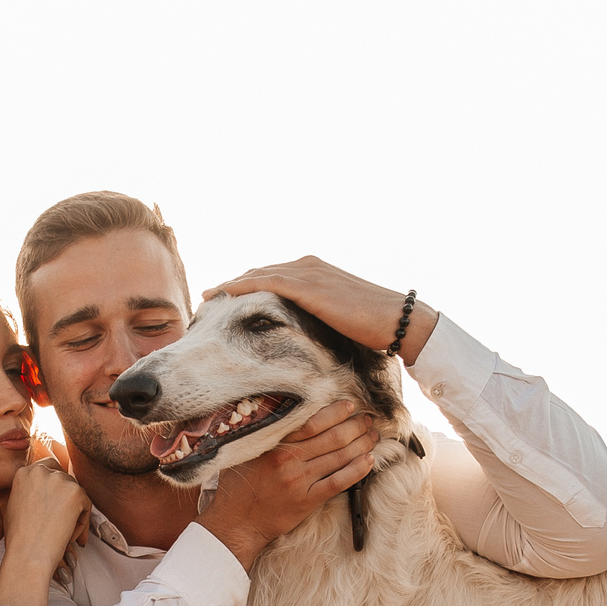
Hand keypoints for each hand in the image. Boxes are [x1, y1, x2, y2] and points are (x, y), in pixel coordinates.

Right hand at [0, 456, 89, 578]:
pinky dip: (81, 522)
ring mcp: (58, 480)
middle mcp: (40, 471)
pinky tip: (69, 537)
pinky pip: (86, 504)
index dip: (56, 487)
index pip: (48, 468)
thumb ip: (28, 493)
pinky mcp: (75, 492)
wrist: (27, 556)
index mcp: (23, 473)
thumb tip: (46, 493)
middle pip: (65, 478)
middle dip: (67, 499)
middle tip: (64, 523)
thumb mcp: (14, 507)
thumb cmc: (19, 539)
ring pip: (76, 492)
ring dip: (74, 513)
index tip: (57, 505)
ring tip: (63, 535)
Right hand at [198, 400, 378, 570]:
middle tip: (368, 419)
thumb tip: (285, 410)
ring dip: (361, 444)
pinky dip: (356, 471)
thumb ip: (266, 433)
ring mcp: (299, 481)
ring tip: (373, 436)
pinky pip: (338, 482)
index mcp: (274, 444)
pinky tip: (369, 461)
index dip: (335, 412)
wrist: (235, 523)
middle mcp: (289, 460)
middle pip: (332, 437)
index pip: (312, 421)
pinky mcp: (307, 500)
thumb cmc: (238, 485)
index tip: (349, 405)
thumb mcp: (245, 451)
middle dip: (355, 426)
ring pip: (339, 457)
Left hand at [203, 256, 439, 365]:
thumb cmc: (372, 327)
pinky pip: (266, 283)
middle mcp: (308, 266)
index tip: (224, 299)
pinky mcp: (309, 286)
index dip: (246, 286)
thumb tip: (297, 339)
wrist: (398, 321)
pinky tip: (224, 296)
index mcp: (314, 271)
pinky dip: (243, 287)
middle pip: (259, 272)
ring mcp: (308, 273)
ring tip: (208, 298)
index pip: (271, 275)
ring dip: (231, 285)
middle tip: (208, 299)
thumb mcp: (336, 319)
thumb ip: (314, 319)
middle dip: (233, 284)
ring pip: (258, 274)